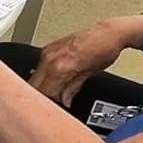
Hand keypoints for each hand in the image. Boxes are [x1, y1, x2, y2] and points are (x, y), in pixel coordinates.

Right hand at [28, 16, 142, 105]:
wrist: (108, 33)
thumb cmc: (104, 50)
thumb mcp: (88, 76)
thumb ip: (71, 90)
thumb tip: (64, 100)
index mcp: (59, 68)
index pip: (44, 93)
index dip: (49, 104)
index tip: (54, 109)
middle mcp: (50, 58)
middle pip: (34, 85)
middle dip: (41, 97)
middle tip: (53, 104)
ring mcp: (48, 51)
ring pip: (34, 77)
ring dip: (42, 87)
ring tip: (55, 94)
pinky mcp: (48, 48)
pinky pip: (40, 67)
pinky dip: (45, 77)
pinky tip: (55, 81)